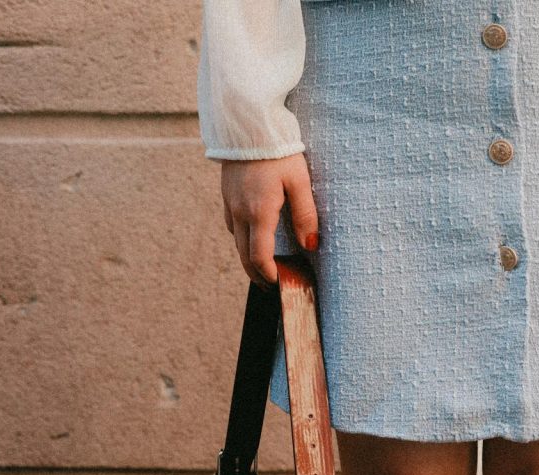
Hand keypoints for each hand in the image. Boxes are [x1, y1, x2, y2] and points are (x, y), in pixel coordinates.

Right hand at [220, 153, 318, 288]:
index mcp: (258, 213)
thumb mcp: (299, 182)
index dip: (269, 275)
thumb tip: (311, 245)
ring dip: (249, 259)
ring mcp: (229, 204)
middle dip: (258, 275)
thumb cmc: (278, 151)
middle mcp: (239, 212)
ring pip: (237, 242)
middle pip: (244, 256)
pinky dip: (243, 240)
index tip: (281, 283)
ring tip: (266, 267)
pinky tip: (255, 238)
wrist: (248, 124)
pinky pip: (232, 226)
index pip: (259, 257)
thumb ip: (306, 215)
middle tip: (273, 285)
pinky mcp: (226, 195)